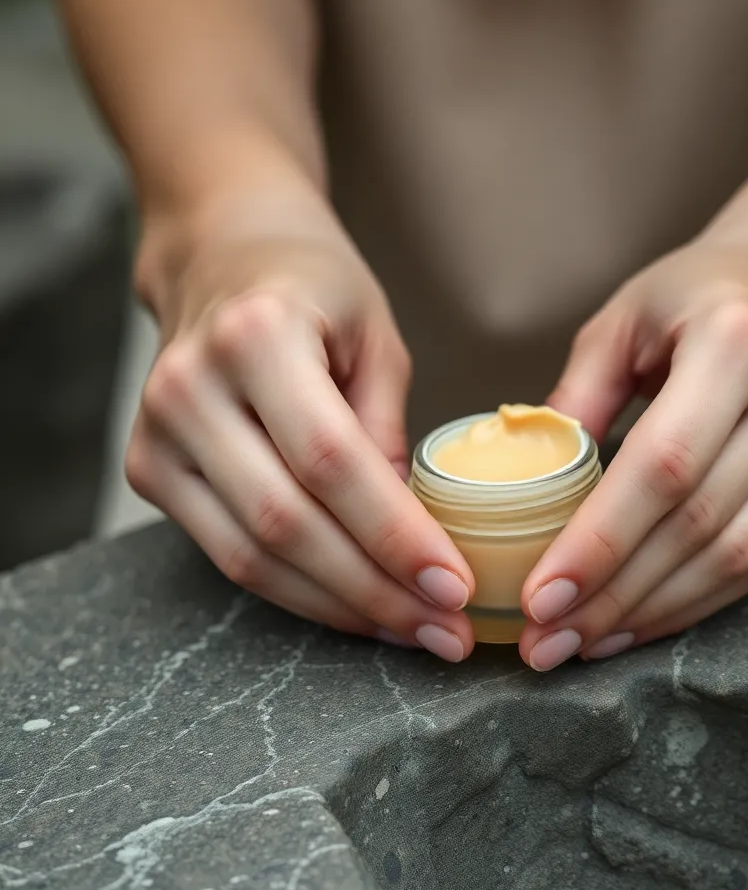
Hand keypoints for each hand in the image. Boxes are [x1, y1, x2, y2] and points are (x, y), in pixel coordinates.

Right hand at [126, 199, 474, 661]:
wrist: (222, 258)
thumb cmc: (315, 290)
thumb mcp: (377, 338)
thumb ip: (389, 432)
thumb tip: (412, 539)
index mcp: (256, 337)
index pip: (331, 461)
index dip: (395, 535)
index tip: (455, 587)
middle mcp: (190, 387)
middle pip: (287, 524)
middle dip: (376, 591)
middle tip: (447, 631)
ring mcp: (157, 435)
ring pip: (252, 557)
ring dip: (341, 607)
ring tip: (413, 629)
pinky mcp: (149, 471)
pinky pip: (230, 556)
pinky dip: (300, 592)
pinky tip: (358, 606)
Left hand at [518, 215, 747, 670]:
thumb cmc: (709, 292)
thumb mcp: (628, 315)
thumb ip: (577, 395)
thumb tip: (524, 482)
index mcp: (738, 340)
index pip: (663, 465)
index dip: (600, 542)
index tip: (541, 599)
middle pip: (697, 525)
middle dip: (613, 597)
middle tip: (545, 642)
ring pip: (737, 559)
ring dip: (652, 613)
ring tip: (583, 642)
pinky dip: (699, 603)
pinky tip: (642, 620)